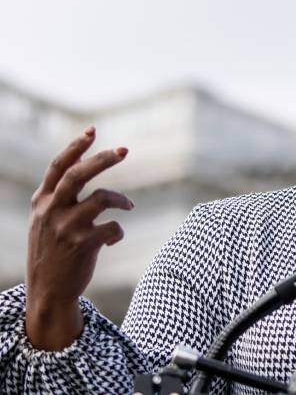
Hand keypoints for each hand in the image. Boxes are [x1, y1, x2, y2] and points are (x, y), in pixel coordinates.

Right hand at [25, 126, 133, 349]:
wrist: (48, 292)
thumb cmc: (51, 249)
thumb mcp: (44, 219)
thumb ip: (59, 192)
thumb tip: (83, 158)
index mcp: (41, 202)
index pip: (58, 166)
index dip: (76, 146)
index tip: (92, 130)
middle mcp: (52, 211)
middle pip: (79, 174)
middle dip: (103, 159)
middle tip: (124, 150)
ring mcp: (67, 227)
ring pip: (103, 198)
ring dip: (121, 199)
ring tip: (128, 205)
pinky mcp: (84, 244)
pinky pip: (113, 227)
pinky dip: (118, 231)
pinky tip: (112, 239)